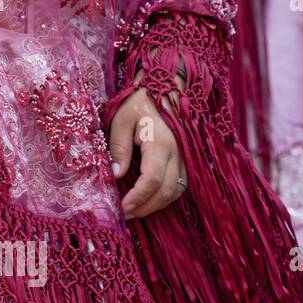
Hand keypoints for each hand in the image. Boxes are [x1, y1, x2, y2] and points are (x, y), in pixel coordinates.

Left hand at [107, 86, 186, 220]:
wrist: (166, 88)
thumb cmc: (140, 102)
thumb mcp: (121, 119)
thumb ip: (119, 148)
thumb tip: (115, 176)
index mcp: (161, 143)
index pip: (153, 180)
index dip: (138, 198)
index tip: (122, 208)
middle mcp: (179, 153)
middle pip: (167, 191)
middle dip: (146, 207)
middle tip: (126, 215)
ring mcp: (186, 157)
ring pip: (177, 191)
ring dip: (157, 205)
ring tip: (135, 210)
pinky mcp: (187, 158)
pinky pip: (181, 184)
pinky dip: (166, 195)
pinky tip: (150, 199)